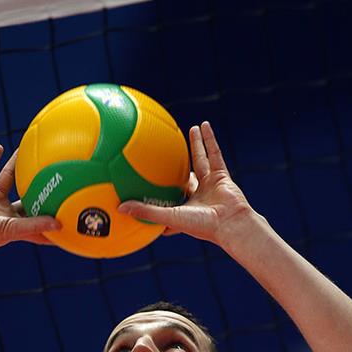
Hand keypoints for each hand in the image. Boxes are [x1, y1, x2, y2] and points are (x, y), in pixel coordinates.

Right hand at [0, 144, 60, 257]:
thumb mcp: (12, 229)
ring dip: (17, 166)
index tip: (69, 208)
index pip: (39, 218)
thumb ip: (35, 225)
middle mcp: (5, 210)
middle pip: (26, 194)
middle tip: (54, 172)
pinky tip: (1, 147)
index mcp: (16, 223)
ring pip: (7, 178)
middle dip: (38, 185)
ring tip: (30, 151)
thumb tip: (60, 224)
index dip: (52, 214)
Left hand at [117, 121, 254, 247]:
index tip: (146, 185)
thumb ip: (146, 211)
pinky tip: (204, 125)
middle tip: (167, 153)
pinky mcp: (222, 176)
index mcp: (184, 209)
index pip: (168, 200)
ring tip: (191, 129)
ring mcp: (211, 185)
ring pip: (201, 160)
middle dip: (177, 167)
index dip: (159, 195)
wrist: (231, 224)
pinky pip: (215, 154)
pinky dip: (209, 140)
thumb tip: (120, 208)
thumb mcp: (169, 216)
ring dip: (196, 145)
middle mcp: (197, 196)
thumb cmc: (202, 225)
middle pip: (185, 177)